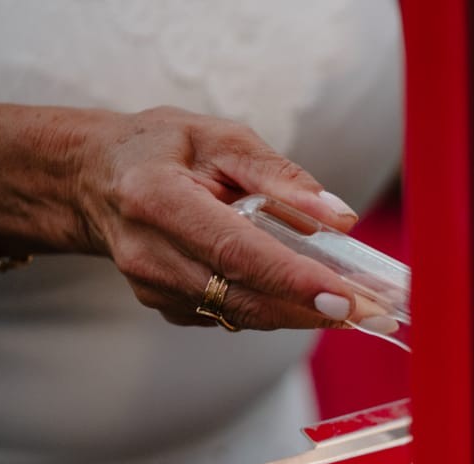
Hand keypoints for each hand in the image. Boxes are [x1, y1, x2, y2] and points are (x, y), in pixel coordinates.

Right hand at [0, 103, 371, 330]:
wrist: (93, 180)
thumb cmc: (161, 149)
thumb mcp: (219, 138)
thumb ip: (280, 175)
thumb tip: (340, 217)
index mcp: (158, 200)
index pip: (235, 251)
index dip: (292, 280)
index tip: (345, 298)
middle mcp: (150, 254)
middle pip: (246, 296)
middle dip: (317, 309)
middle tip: (380, 316)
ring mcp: (156, 289)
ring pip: (246, 313)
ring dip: (307, 314)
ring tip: (365, 310)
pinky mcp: (169, 308)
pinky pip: (236, 314)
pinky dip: (280, 308)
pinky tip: (313, 297)